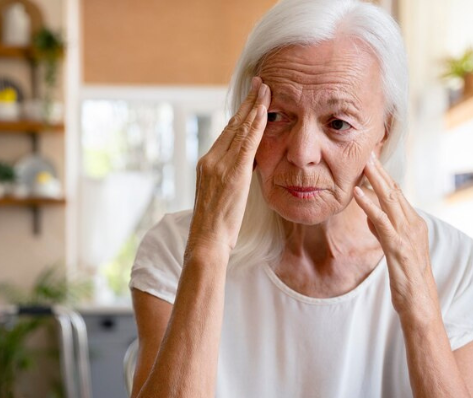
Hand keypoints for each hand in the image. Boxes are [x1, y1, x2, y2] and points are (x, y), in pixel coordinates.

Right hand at [188, 77, 270, 256]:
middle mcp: (210, 159)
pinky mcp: (231, 172)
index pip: (227, 133)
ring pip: (239, 129)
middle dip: (248, 103)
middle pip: (232, 125)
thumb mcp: (221, 197)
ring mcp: (219, 164)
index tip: (251, 100)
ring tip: (266, 89)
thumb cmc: (215, 228)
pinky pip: (246, 143)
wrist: (206, 240)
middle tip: (260, 83)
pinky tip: (265, 111)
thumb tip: (245, 168)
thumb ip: (230, 178)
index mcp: (206, 164)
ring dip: (254, 107)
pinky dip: (256, 124)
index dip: (240, 114)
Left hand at [353, 154, 438, 318]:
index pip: (397, 194)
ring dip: (375, 181)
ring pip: (390, 201)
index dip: (384, 177)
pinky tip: (357, 194)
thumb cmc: (408, 280)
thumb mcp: (394, 249)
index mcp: (414, 224)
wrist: (421, 305)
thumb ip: (383, 230)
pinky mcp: (398, 248)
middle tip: (367, 151)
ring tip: (363, 163)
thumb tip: (370, 214)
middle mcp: (414, 225)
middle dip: (380, 171)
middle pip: (395, 192)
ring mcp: (407, 235)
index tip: (371, 160)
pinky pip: (382, 222)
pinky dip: (369, 206)